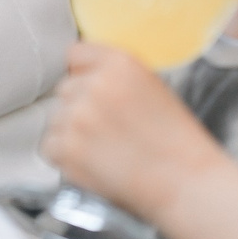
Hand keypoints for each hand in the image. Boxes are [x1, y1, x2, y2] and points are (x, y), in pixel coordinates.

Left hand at [40, 42, 235, 223]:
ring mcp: (78, 116)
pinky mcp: (68, 148)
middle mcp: (96, 85)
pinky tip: (93, 165)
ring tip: (104, 152)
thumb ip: (115, 76)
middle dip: (79, 108)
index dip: (84, 75)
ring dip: (71, 134)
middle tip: (106, 132)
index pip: (75, 54)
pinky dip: (65, 158)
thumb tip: (81, 74)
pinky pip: (50, 146)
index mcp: (120, 63)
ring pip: (56, 118)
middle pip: (65, 89)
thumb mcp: (152, 88)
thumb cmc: (176, 141)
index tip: (93, 92)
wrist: (187, 184)